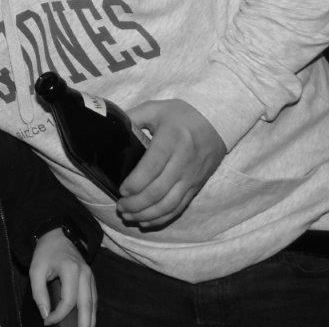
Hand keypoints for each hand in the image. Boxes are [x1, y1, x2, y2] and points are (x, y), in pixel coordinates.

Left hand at [29, 228, 96, 326]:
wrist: (57, 235)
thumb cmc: (46, 253)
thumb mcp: (36, 270)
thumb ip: (39, 293)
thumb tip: (45, 314)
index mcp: (71, 270)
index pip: (68, 300)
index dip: (58, 315)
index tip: (47, 322)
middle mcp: (85, 273)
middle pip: (87, 304)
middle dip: (84, 323)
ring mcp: (90, 275)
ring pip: (93, 302)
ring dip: (91, 319)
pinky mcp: (90, 278)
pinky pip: (93, 297)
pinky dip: (91, 311)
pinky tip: (87, 320)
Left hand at [117, 99, 226, 227]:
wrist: (218, 122)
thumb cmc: (183, 115)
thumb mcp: (157, 108)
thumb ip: (133, 117)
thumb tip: (109, 128)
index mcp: (172, 139)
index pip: (152, 167)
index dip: (135, 183)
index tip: (121, 190)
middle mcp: (183, 161)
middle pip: (158, 191)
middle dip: (136, 204)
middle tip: (120, 206)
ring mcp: (191, 176)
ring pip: (168, 204)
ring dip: (146, 214)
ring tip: (128, 215)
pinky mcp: (196, 186)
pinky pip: (179, 208)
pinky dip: (161, 218)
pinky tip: (145, 221)